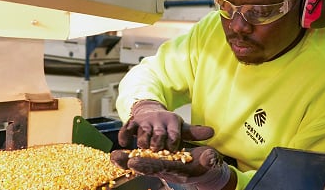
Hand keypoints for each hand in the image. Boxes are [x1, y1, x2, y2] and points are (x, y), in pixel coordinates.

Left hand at [110, 146, 230, 189]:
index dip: (147, 165)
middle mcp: (167, 169)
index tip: (133, 163)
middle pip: (147, 167)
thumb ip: (209, 159)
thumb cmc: (208, 163)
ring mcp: (161, 166)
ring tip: (113, 156)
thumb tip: (209, 158)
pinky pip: (142, 161)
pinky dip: (129, 159)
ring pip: (142, 164)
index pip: (161, 167)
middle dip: (132, 163)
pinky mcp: (158, 162)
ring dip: (127, 161)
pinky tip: (117, 155)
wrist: (205, 168)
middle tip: (116, 158)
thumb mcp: (211, 160)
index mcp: (179, 169)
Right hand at [118, 100, 213, 150]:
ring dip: (143, 142)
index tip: (172, 151)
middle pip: (158, 134)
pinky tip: (124, 144)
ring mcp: (145, 121)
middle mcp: (158, 119)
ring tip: (144, 149)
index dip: (173, 144)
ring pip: (143, 133)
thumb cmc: (167, 125)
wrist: (150, 111)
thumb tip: (212, 132)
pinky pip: (126, 128)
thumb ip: (195, 132)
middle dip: (157, 144)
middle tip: (156, 152)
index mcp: (172, 121)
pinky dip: (124, 135)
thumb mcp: (181, 127)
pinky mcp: (132, 122)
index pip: (175, 134)